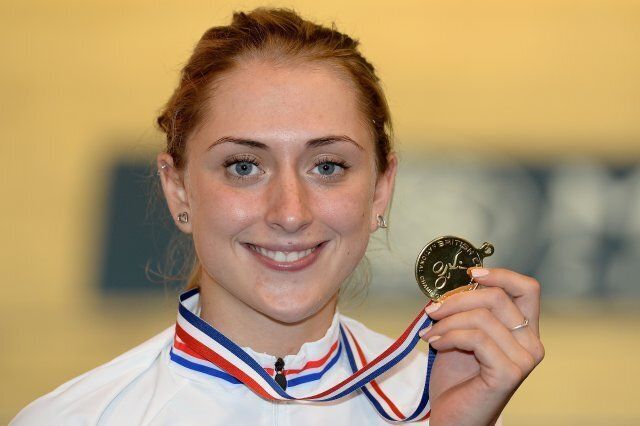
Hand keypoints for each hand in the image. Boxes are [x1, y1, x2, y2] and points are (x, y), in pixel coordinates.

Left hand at [420, 268, 544, 424]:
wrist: (453, 417)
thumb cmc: (457, 378)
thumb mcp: (461, 334)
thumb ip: (465, 310)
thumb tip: (450, 284)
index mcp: (524, 330)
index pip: (528, 289)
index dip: (500, 275)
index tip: (471, 273)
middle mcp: (531, 343)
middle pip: (498, 297)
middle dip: (458, 298)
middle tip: (433, 309)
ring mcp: (523, 359)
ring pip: (482, 317)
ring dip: (447, 321)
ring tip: (429, 334)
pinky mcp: (509, 373)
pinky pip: (475, 338)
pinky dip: (449, 336)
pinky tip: (435, 344)